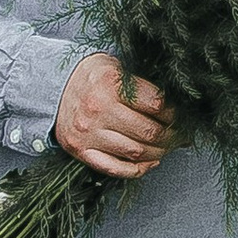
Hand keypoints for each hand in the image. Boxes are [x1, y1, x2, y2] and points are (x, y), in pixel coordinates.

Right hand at [54, 53, 174, 177]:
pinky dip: (137, 170)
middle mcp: (97, 109)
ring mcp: (87, 133)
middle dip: (172, 136)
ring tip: (168, 147)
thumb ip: (144, 84)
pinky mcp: (80, 150)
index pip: (156, 105)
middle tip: (181, 135)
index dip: (174, 113)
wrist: (55, 87)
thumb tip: (177, 108)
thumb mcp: (118, 67)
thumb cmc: (94, 77)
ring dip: (159, 153)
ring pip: (136, 152)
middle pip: (149, 131)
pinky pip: (114, 168)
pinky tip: (150, 162)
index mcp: (109, 83)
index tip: (180, 115)